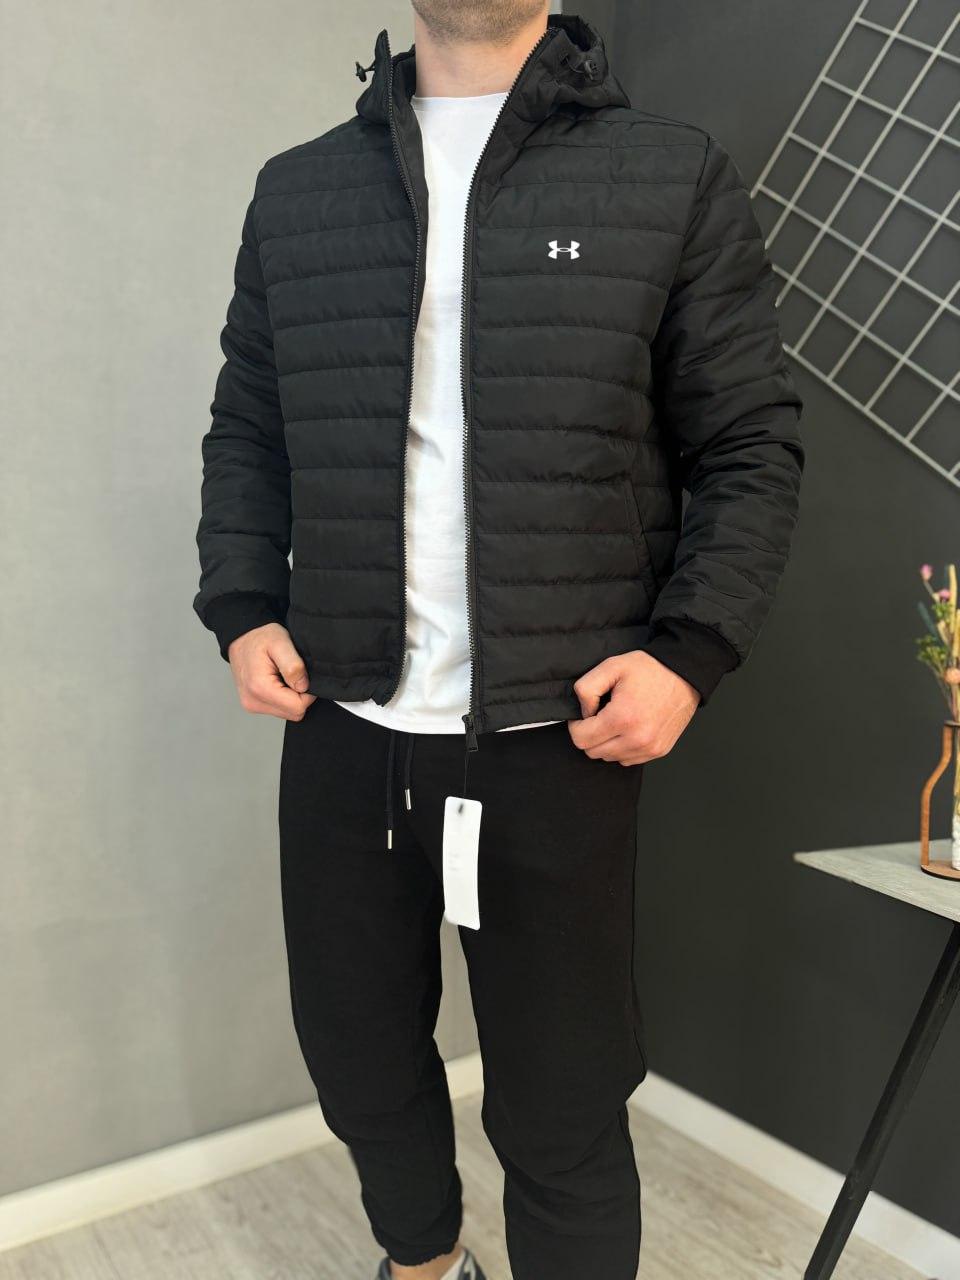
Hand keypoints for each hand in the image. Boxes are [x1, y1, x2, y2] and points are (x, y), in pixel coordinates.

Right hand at [227, 623, 316, 720]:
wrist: (242, 638)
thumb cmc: (260, 638)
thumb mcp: (281, 643)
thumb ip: (294, 666)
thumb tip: (303, 687)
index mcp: (260, 687)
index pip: (298, 707)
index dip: (308, 693)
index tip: (302, 675)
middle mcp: (253, 701)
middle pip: (293, 713)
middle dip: (299, 695)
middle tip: (291, 674)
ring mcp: (251, 705)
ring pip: (287, 712)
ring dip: (291, 697)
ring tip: (282, 676)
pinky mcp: (252, 705)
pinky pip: (278, 709)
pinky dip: (283, 698)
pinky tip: (277, 681)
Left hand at [567, 650, 699, 765]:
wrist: (685, 674)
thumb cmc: (649, 669)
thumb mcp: (611, 666)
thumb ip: (586, 689)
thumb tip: (584, 713)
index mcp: (622, 718)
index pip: (581, 740)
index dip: (576, 726)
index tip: (585, 714)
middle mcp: (637, 739)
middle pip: (593, 752)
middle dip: (590, 734)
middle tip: (600, 715)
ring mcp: (649, 748)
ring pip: (609, 758)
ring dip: (606, 742)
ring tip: (617, 720)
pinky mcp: (659, 751)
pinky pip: (628, 759)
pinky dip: (623, 747)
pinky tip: (629, 728)